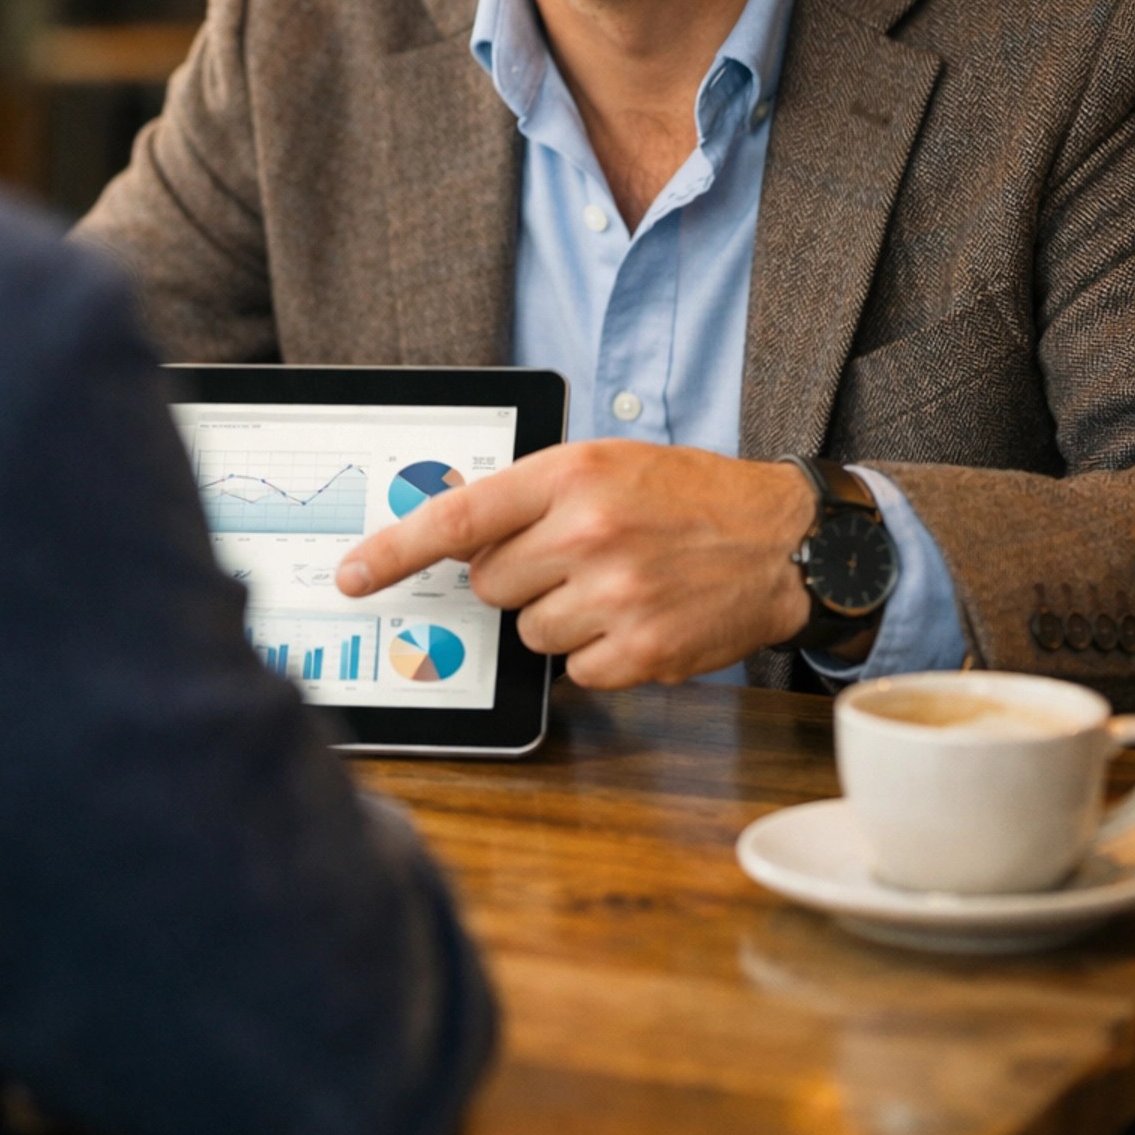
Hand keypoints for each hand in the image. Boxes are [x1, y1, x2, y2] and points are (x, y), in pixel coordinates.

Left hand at [335, 442, 814, 688]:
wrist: (782, 541)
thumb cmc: (689, 497)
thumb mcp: (607, 465)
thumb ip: (532, 495)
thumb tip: (455, 537)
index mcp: (571, 476)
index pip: (457, 516)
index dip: (393, 551)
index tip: (352, 575)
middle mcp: (587, 534)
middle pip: (490, 583)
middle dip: (517, 577)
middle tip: (571, 557)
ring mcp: (614, 597)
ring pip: (528, 630)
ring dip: (560, 616)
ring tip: (616, 584)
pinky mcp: (640, 652)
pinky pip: (575, 669)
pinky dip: (598, 652)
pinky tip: (638, 617)